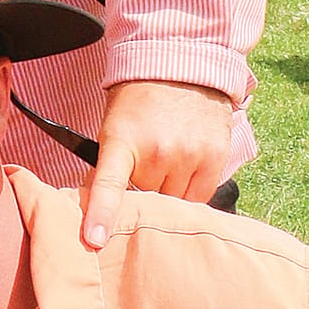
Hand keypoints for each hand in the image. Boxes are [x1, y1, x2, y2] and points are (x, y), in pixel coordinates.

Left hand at [82, 78, 234, 248]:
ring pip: (174, 202)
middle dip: (142, 193)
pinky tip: (185, 167)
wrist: (181, 68)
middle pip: (145, 201)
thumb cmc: (139, 104)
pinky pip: (199, 197)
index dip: (101, 215)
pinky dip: (190, 191)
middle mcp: (157, 151)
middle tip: (144, 169)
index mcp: (122, 142)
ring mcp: (189, 156)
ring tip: (167, 163)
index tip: (94, 240)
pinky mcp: (214, 159)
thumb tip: (98, 210)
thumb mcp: (112, 129)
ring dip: (168, 192)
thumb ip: (108, 168)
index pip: (109, 185)